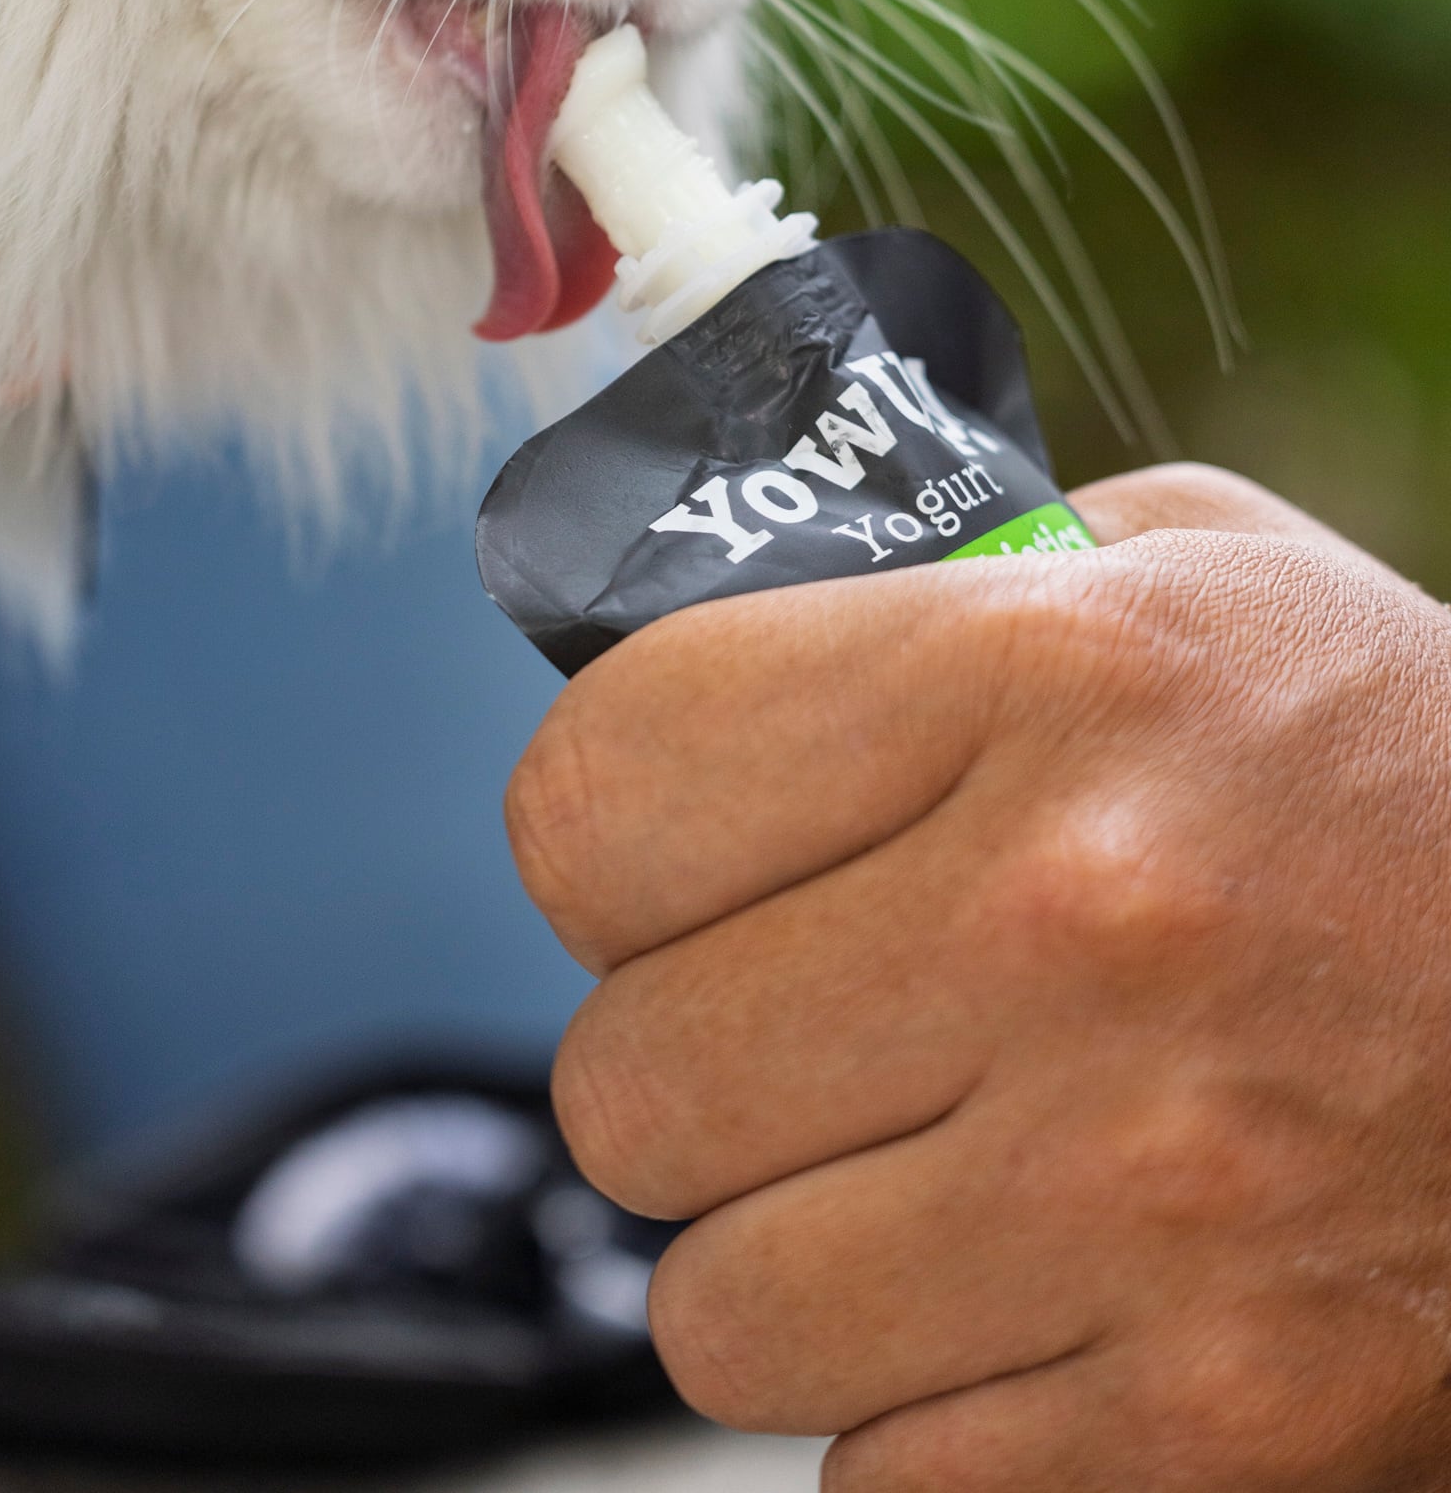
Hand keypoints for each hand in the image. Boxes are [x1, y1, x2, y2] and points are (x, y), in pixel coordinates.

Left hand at [507, 465, 1450, 1486]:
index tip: (667, 858)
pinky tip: (1024, 1296)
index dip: (605, 840)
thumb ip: (921, 584)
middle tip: (800, 1028)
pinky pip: (881, 1477)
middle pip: (625, 1083)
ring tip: (907, 1175)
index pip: (600, 796)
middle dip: (684, 1061)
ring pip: (716, 1314)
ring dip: (782, 1254)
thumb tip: (666, 646)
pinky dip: (918, 1409)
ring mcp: (1145, 1197)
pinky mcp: (1215, 1424)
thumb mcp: (1187, 570)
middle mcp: (1075, 928)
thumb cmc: (1393, 764)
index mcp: (1045, 680)